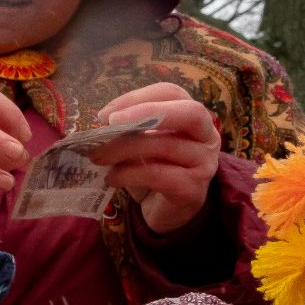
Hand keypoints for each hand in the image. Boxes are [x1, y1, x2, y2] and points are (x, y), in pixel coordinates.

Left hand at [92, 83, 220, 234]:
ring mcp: (204, 164)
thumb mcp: (141, 143)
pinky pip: (158, 175)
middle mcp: (207, 137)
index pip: (173, 93)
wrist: (167, 211)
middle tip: (109, 122)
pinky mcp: (193, 190)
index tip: (106, 114)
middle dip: (147, 112)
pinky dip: (129, 174)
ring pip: (166, 145)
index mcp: (193, 117)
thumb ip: (128, 128)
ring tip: (97, 156)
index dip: (138, 97)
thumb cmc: (153, 169)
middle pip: (190, 113)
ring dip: (124, 148)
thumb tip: (100, 121)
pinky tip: (112, 178)